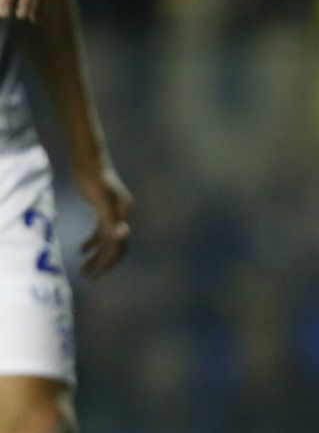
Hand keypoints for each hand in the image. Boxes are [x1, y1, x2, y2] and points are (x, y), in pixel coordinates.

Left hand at [74, 158, 130, 277]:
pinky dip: (92, 242)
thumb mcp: (100, 198)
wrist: (88, 155)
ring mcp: (114, 212)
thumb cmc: (92, 175)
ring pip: (107, 241)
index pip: (119, 244)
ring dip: (96, 256)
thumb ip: (111, 219)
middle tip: (88, 277)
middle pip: (116, 246)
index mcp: (125, 214)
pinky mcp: (104, 209)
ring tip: (84, 270)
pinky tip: (81, 250)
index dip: (108, 261)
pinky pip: (100, 231)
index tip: (95, 274)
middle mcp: (123, 215)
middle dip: (102, 263)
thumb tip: (123, 238)